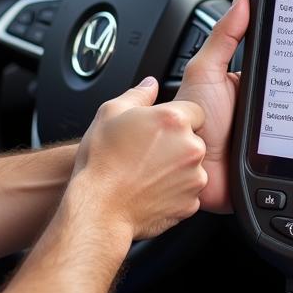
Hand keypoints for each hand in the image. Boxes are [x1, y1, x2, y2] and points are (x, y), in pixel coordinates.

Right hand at [69, 77, 207, 241]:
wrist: (99, 208)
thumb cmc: (101, 162)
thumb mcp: (110, 113)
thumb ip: (138, 94)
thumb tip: (151, 84)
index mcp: (174, 120)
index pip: (194, 111)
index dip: (175, 119)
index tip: (159, 129)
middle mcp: (191, 147)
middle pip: (194, 139)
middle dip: (176, 143)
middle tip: (147, 152)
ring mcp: (194, 178)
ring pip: (192, 166)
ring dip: (176, 167)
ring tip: (146, 172)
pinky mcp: (191, 203)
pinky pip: (188, 191)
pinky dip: (174, 191)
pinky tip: (150, 189)